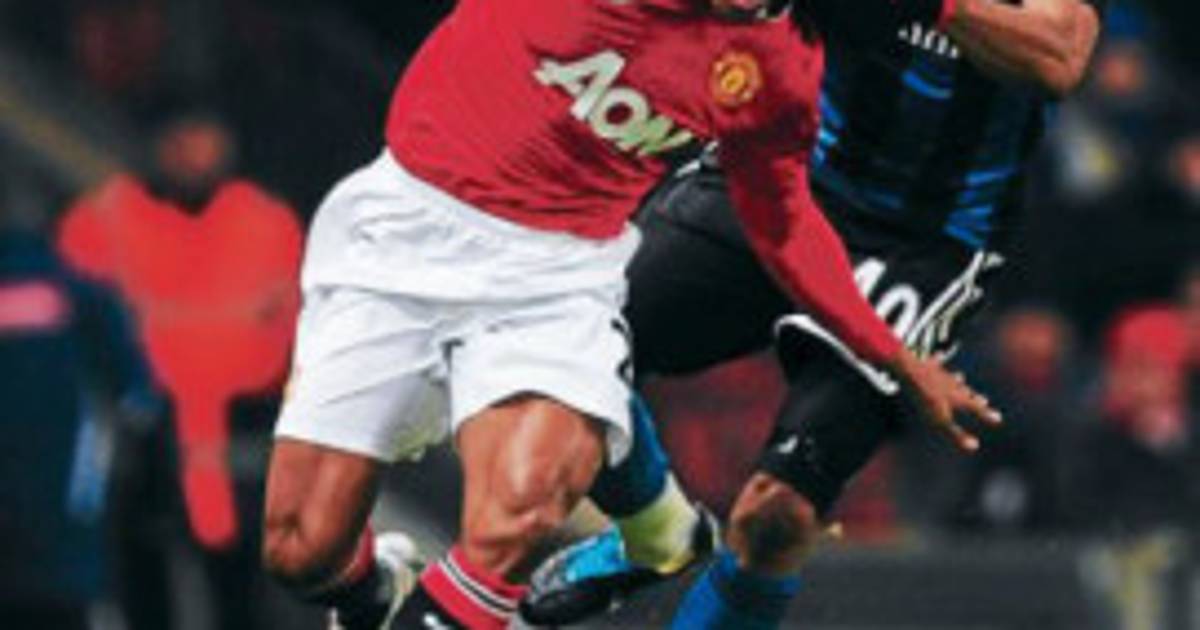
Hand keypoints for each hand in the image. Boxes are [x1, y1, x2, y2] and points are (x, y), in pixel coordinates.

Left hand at [886, 348, 1002, 452]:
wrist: (912, 372)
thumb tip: (974, 446)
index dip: (987, 415)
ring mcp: (940, 374)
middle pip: (966, 393)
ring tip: (962, 378)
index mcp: (958, 398)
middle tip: (984, 400)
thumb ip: (957, 434)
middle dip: (974, 397)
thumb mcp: (941, 420)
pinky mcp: (927, 366)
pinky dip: (937, 360)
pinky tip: (938, 355)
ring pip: (952, 378)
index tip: (998, 419)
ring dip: (957, 380)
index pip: (976, 408)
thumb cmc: (926, 398)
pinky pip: (934, 362)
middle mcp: (953, 385)